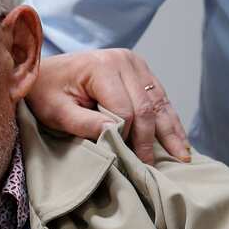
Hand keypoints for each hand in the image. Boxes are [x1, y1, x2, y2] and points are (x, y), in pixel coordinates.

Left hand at [27, 50, 189, 164]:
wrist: (45, 72)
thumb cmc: (46, 93)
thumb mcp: (56, 111)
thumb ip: (83, 122)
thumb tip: (113, 134)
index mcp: (103, 66)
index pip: (124, 110)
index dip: (125, 137)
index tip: (123, 161)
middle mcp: (124, 60)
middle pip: (145, 107)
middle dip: (151, 140)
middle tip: (155, 168)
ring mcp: (136, 63)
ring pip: (159, 102)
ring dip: (171, 131)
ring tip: (183, 157)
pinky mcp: (141, 71)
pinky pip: (159, 98)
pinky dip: (168, 120)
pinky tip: (179, 140)